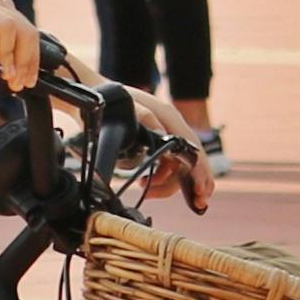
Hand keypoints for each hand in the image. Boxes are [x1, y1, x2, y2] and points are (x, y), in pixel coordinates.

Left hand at [121, 85, 215, 209]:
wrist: (98, 96)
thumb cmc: (114, 101)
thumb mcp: (128, 108)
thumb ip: (145, 118)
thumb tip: (162, 133)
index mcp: (170, 118)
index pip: (193, 148)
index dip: (199, 171)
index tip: (200, 190)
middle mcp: (173, 127)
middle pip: (193, 160)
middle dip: (196, 183)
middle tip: (197, 203)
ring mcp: (167, 136)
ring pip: (179, 167)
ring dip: (168, 183)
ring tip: (148, 189)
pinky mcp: (158, 144)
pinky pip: (167, 166)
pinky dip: (161, 179)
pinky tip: (146, 184)